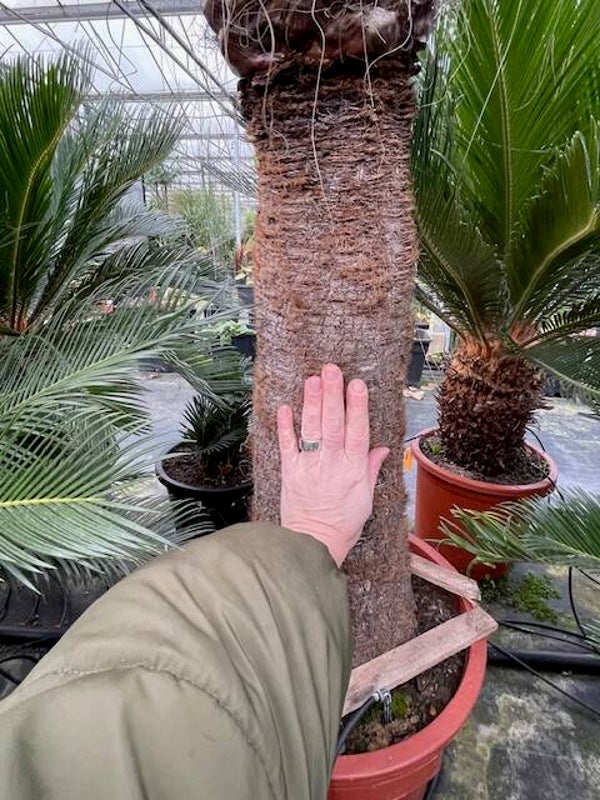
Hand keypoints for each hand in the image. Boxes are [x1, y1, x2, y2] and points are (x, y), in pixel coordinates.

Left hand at [277, 364, 388, 566]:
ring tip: (312, 380)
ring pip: (311, 431)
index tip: (357, 385)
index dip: (357, 407)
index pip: (358, 433)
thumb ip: (371, 469)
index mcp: (354, 471)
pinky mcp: (289, 473)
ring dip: (311, 403)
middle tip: (332, 370)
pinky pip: (287, 446)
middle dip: (332, 396)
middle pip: (333, 425)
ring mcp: (309, 468)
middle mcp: (332, 465)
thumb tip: (381, 447)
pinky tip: (285, 407)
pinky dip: (285, 427)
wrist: (313, 544)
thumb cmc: (343, 524)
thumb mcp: (366, 498)